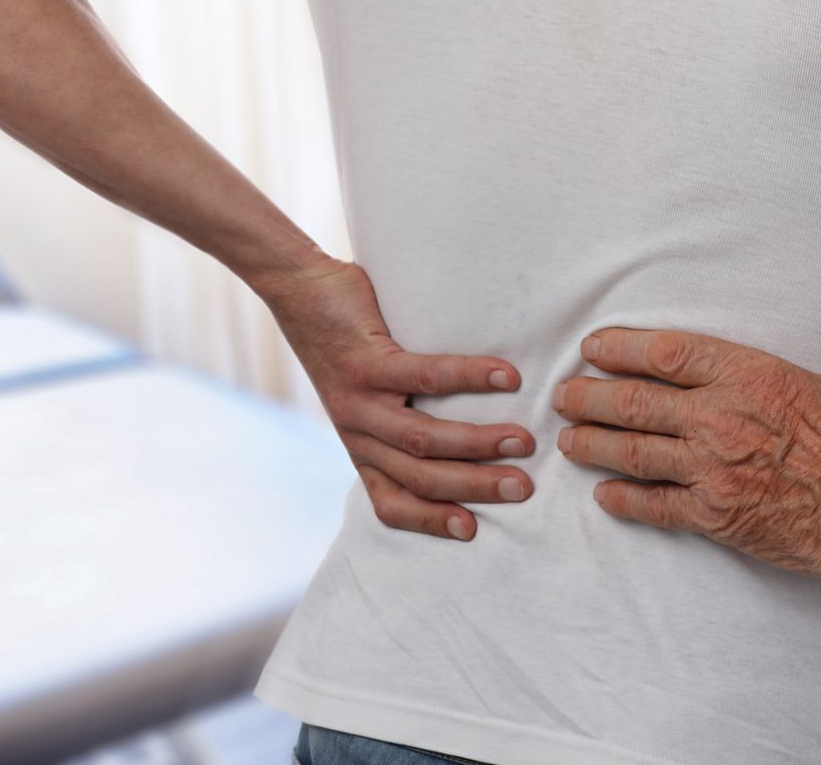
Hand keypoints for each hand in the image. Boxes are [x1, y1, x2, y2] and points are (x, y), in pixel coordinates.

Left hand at [256, 256, 534, 540]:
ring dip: (477, 443)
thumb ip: (404, 415)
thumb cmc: (347, 339)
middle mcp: (357, 432)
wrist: (297, 289)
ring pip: (421, 437)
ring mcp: (359, 400)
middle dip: (474, 487)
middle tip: (523, 488)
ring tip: (522, 441)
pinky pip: (424, 376)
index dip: (428, 520)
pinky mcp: (366, 362)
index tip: (472, 530)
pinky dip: (470, 378)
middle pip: (418, 476)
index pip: (390, 502)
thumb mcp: (366, 394)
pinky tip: (506, 376)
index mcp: (361, 446)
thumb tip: (471, 427)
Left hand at [552, 296, 820, 575]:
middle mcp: (722, 419)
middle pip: (635, 401)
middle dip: (590, 395)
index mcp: (754, 376)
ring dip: (593, 444)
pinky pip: (652, 506)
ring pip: (632, 451)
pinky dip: (622, 500)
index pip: (670, 352)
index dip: (623, 347)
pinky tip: (604, 496)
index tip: (595, 345)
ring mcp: (712, 469)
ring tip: (568, 439)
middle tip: (563, 393)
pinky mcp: (713, 515)